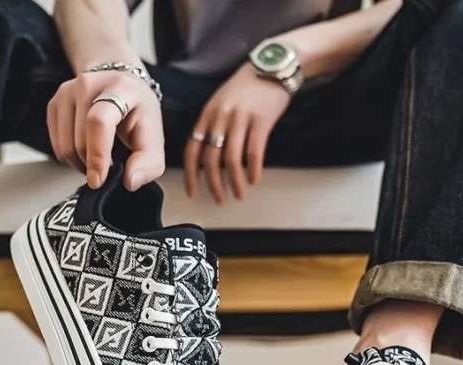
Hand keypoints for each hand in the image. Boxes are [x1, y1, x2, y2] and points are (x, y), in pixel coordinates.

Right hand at [47, 70, 164, 190]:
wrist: (124, 92)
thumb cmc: (139, 116)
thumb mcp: (154, 141)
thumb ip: (148, 164)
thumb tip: (129, 181)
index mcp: (120, 88)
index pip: (99, 122)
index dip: (97, 154)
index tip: (98, 180)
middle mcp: (89, 84)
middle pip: (80, 138)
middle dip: (93, 165)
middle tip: (109, 169)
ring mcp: (68, 91)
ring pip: (65, 145)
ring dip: (81, 163)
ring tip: (99, 160)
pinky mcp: (54, 102)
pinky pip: (56, 144)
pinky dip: (71, 157)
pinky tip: (87, 152)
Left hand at [184, 63, 290, 202]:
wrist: (271, 66)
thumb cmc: (247, 87)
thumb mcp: (221, 102)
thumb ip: (213, 126)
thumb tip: (209, 158)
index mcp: (208, 114)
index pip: (192, 150)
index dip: (191, 175)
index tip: (193, 192)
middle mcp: (220, 117)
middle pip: (211, 159)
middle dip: (214, 184)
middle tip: (220, 200)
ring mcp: (240, 118)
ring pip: (232, 159)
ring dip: (234, 182)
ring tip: (239, 195)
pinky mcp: (261, 121)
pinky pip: (254, 152)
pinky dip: (253, 170)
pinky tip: (254, 180)